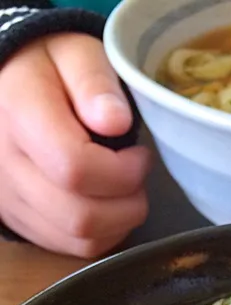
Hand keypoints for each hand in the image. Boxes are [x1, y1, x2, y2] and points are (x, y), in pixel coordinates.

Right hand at [0, 34, 150, 256]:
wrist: (9, 86)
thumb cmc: (49, 66)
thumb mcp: (76, 53)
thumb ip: (95, 82)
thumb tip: (115, 121)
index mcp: (19, 114)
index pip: (74, 168)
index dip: (122, 172)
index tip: (140, 155)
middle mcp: (7, 164)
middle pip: (79, 215)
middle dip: (127, 203)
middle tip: (136, 175)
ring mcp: (10, 198)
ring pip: (79, 238)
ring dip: (119, 222)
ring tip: (124, 188)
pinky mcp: (20, 219)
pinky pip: (71, 248)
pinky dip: (102, 234)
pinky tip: (108, 204)